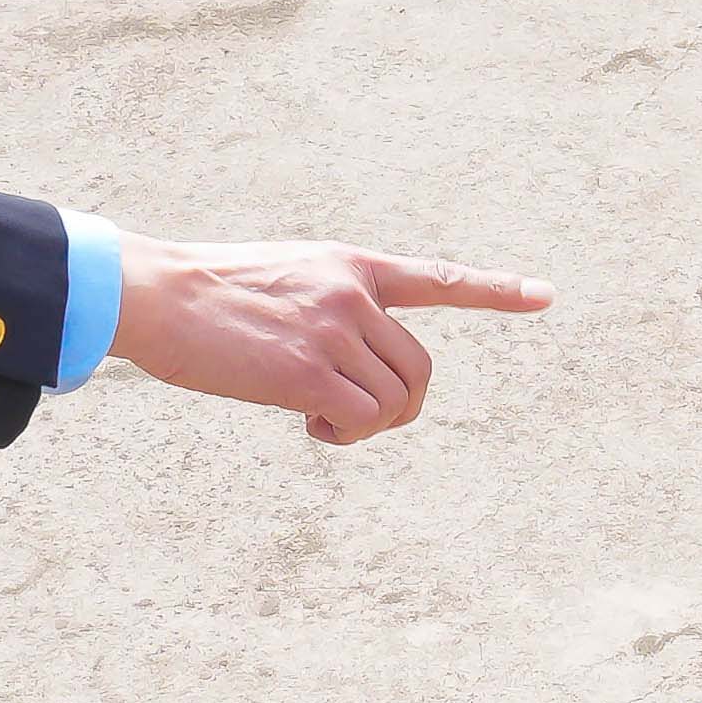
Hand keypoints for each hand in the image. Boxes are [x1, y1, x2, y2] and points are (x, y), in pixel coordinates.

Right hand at [106, 242, 550, 447]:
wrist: (156, 293)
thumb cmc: (208, 294)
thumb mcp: (286, 276)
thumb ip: (331, 305)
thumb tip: (353, 364)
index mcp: (351, 265)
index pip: (438, 278)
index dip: (496, 289)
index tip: (545, 295)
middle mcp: (353, 294)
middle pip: (420, 369)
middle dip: (401, 406)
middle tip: (354, 419)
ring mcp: (333, 331)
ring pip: (395, 401)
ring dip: (368, 426)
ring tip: (322, 422)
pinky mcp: (306, 372)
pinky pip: (360, 420)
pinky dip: (345, 436)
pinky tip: (311, 428)